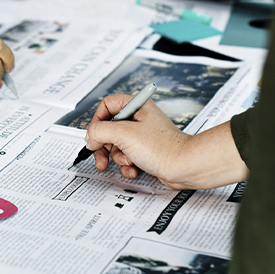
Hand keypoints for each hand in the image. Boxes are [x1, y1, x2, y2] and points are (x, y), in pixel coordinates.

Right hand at [85, 94, 246, 188]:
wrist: (184, 166)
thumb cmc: (163, 147)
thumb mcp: (123, 134)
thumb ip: (99, 131)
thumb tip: (91, 137)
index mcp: (136, 105)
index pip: (106, 105)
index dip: (97, 121)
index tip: (94, 136)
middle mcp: (139, 118)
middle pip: (108, 129)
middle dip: (104, 146)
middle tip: (101, 157)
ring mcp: (142, 135)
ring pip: (116, 145)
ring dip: (117, 158)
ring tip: (127, 161)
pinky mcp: (145, 151)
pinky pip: (126, 157)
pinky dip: (127, 165)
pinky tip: (134, 168)